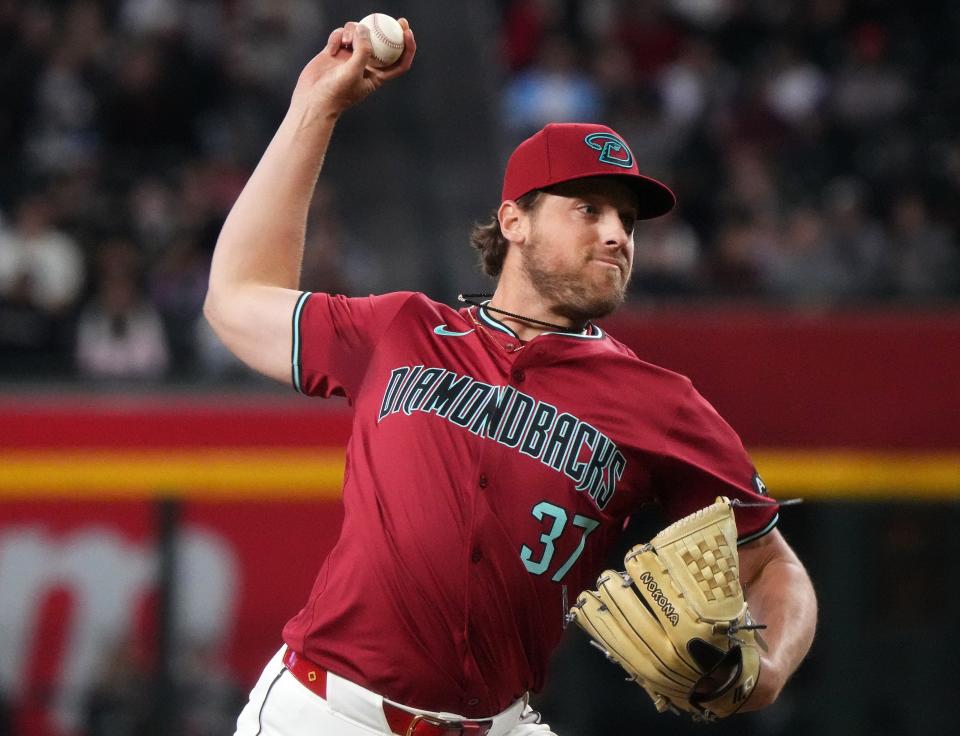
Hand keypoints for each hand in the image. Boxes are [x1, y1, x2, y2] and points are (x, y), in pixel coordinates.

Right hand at [291, 18, 415, 117]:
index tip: (407, 32)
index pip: (399, 61)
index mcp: (377, 75)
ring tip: (346, 42)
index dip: (407, 47)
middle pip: (381, 42)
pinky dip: (336, 37)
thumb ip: (363, 50)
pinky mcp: (335, 51)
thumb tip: (365, 28)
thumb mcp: (354, 72)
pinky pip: (340, 35)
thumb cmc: (336, 93)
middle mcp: (365, 65)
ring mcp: (350, 57)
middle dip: (387, 28)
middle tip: (391, 18)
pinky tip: (330, 50)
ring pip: (358, 33)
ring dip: (353, 31)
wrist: (312, 100)